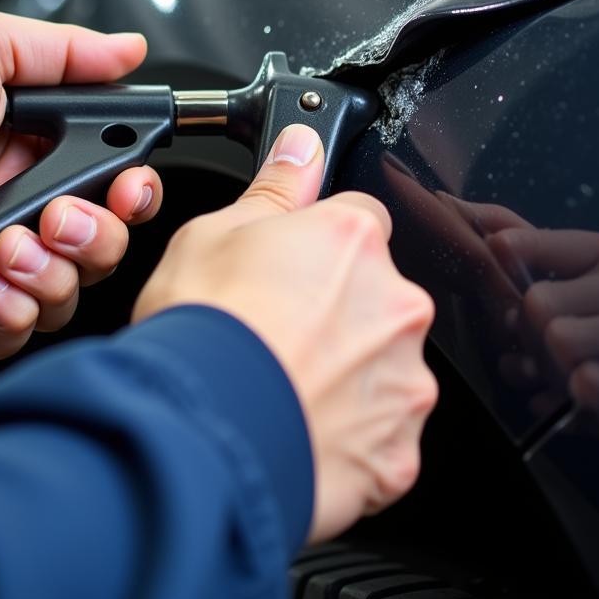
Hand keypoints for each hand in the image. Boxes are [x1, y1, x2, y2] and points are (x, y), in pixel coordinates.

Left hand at [0, 4, 162, 358]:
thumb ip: (67, 51)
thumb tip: (130, 50)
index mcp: (38, 151)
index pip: (115, 185)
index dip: (134, 190)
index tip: (129, 183)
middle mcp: (23, 208)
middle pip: (105, 244)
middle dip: (101, 234)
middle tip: (62, 214)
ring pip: (70, 290)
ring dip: (56, 269)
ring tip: (10, 241)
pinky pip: (19, 329)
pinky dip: (15, 307)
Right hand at [133, 124, 436, 540]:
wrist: (195, 439)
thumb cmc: (201, 334)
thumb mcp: (214, 234)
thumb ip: (277, 189)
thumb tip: (302, 146)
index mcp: (352, 241)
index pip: (361, 221)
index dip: (322, 244)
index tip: (295, 268)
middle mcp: (395, 305)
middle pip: (378, 296)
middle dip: (340, 311)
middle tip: (279, 334)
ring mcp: (403, 381)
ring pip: (385, 365)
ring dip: (348, 374)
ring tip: (283, 387)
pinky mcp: (399, 452)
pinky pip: (383, 436)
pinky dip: (350, 437)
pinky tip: (300, 430)